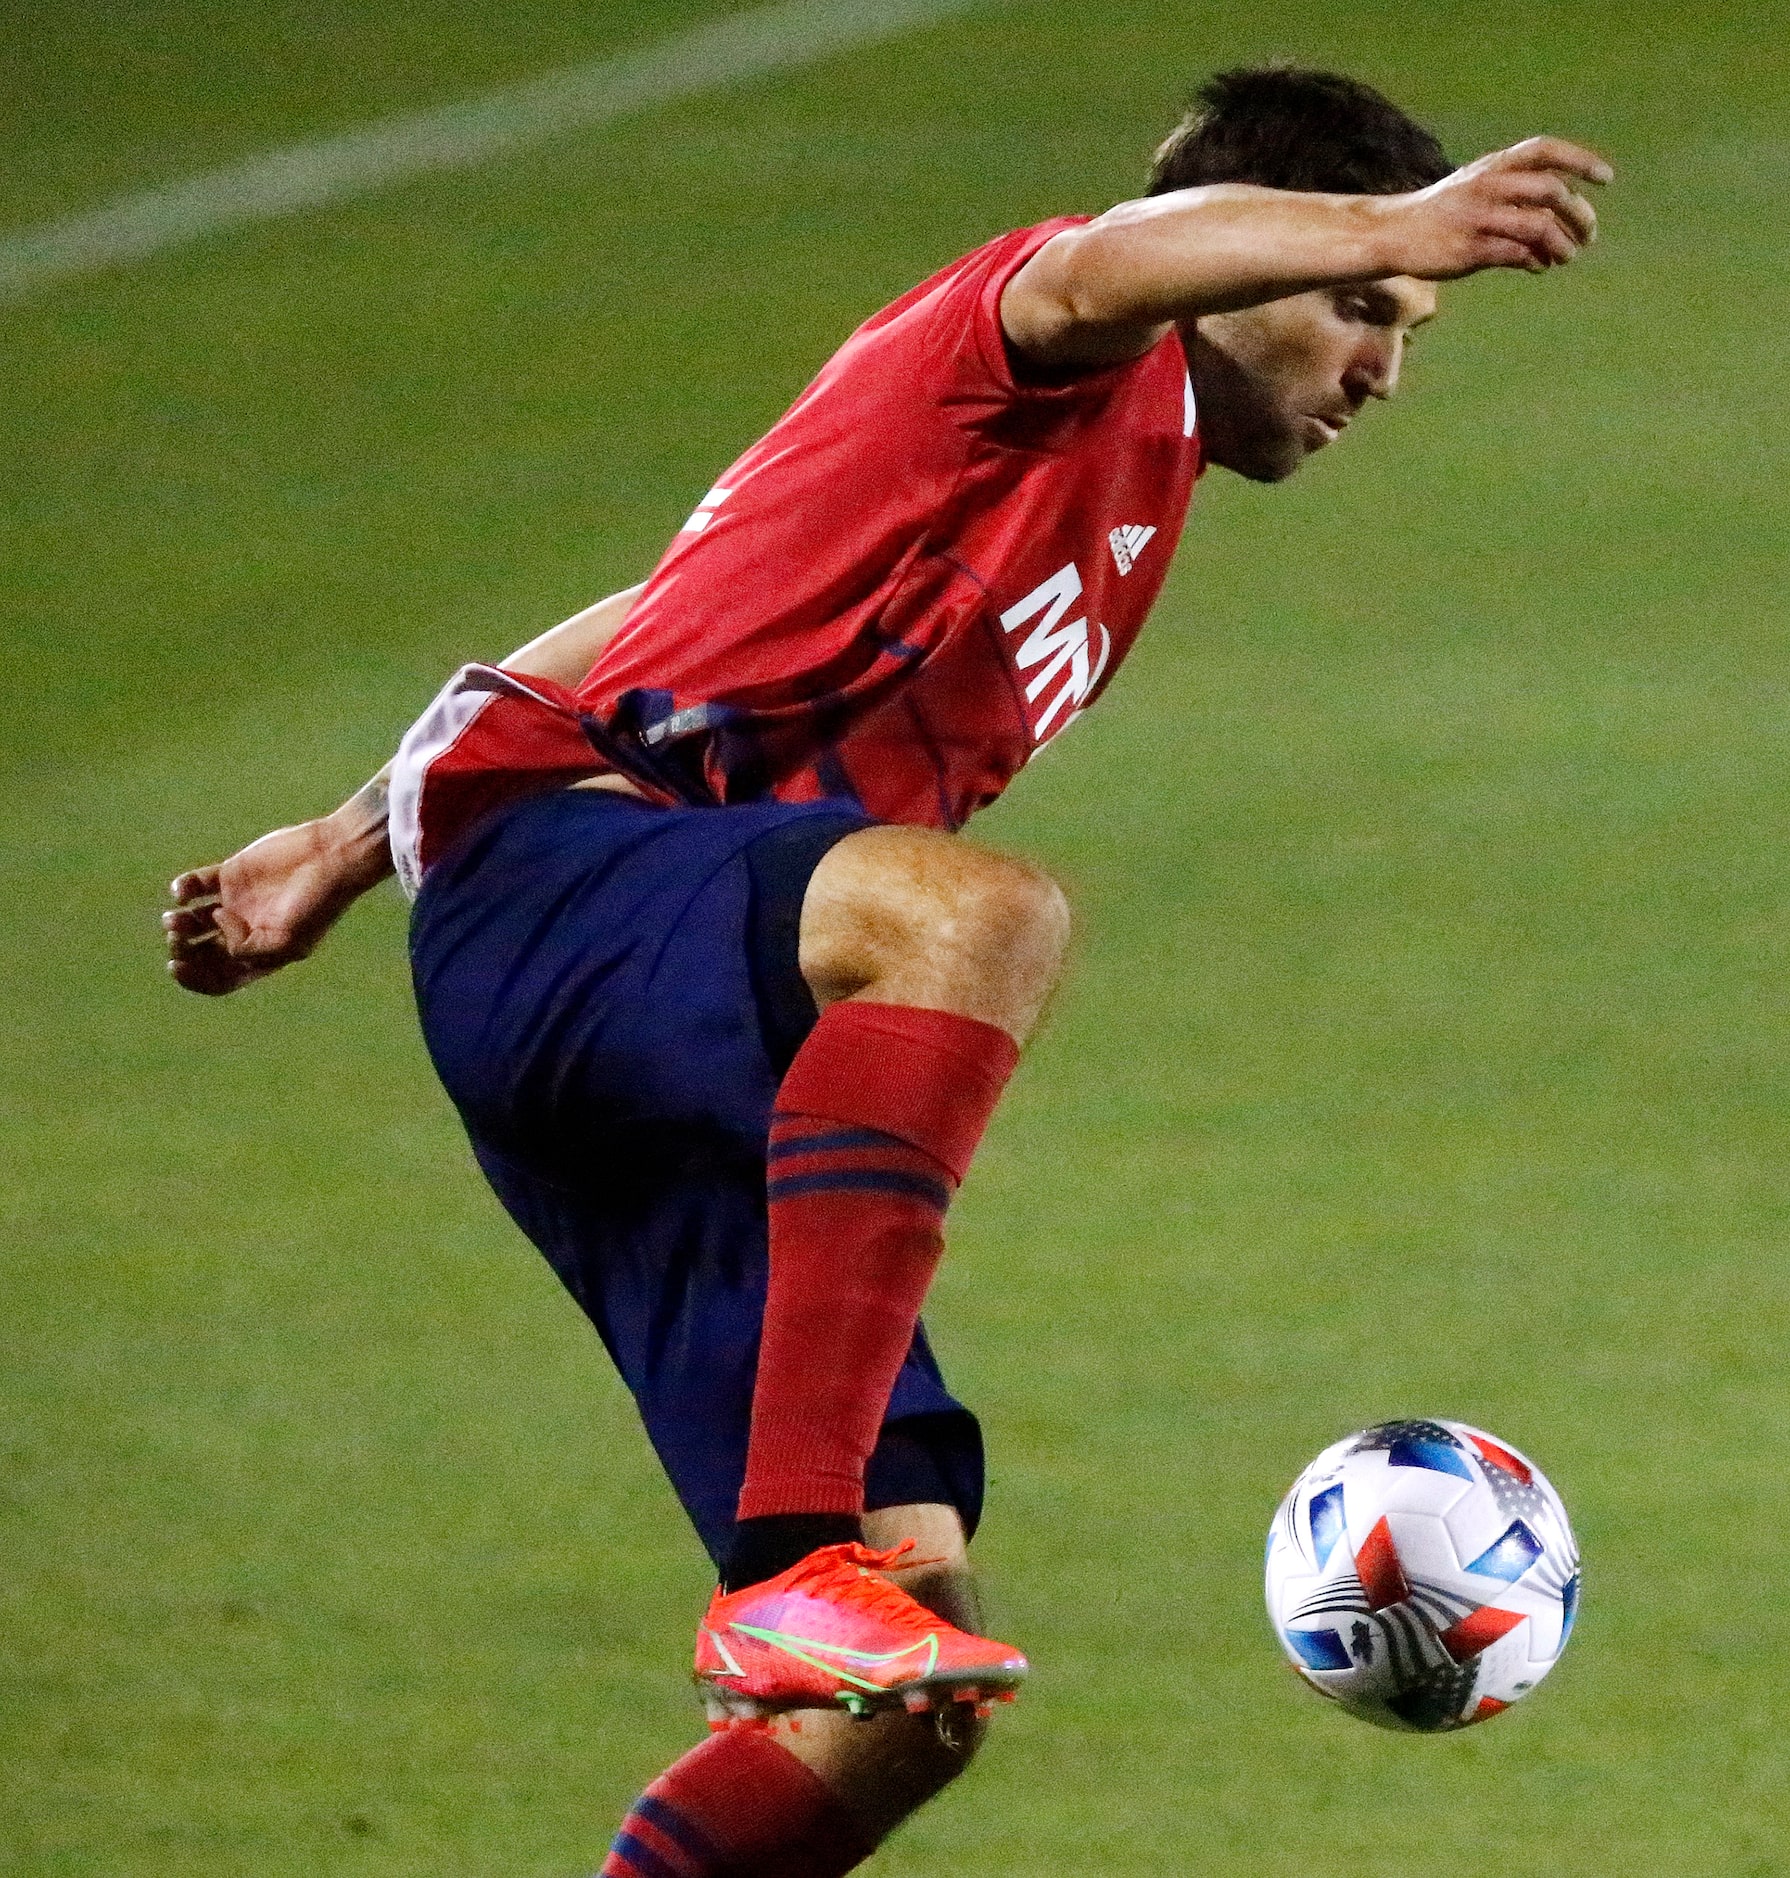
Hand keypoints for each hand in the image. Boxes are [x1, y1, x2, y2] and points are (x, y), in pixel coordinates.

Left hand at [164, 814, 388, 995]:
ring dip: (178, 923)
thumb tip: (217, 923)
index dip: (194, 978)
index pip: (219, 977)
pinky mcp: (232, 874)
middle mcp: (246, 932)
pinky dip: (182, 888)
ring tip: (175, 918)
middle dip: (182, 950)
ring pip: (194, 921)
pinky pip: (196, 885)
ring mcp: (237, 903)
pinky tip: (183, 892)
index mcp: (260, 954)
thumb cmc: (317, 904)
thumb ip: (246, 948)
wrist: (332, 858)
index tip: (176, 967)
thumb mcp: (287, 941)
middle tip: (177, 940)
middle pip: (201, 952)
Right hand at [1376, 138, 1612, 278]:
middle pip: (1552, 191)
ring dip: (1562, 244)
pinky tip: (1538, 267)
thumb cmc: (1440, 213)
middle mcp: (1490, 186)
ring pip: (1539, 226)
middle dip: (1579, 214)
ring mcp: (1480, 218)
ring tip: (1566, 257)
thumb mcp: (1476, 187)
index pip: (1545, 152)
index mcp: (1493, 167)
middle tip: (1589, 235)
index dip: (1580, 161)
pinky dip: (1536, 261)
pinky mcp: (1470, 250)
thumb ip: (1514, 194)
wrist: (1392, 233)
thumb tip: (1554, 225)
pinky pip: (1517, 254)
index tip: (1606, 179)